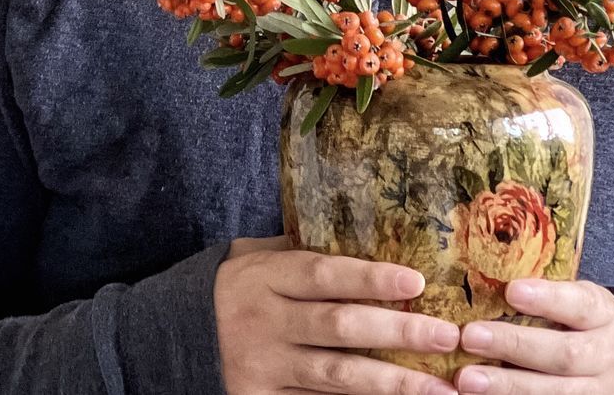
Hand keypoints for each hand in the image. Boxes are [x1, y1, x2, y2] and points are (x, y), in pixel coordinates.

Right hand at [214, 234, 462, 393]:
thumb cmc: (230, 289)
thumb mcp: (254, 258)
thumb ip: (301, 252)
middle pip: (340, 328)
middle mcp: (266, 322)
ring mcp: (264, 367)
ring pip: (336, 378)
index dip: (370, 278)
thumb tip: (369, 234)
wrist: (167, 338)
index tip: (417, 280)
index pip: (325, 275)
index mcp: (266, 277)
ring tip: (438, 390)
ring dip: (392, 385)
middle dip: (398, 333)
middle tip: (446, 336)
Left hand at [452, 278, 613, 393]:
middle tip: (470, 336)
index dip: (547, 299)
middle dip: (514, 347)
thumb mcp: (590, 303)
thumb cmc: (599, 329)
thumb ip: (555, 296)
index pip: (580, 305)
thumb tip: (495, 279)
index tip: (511, 290)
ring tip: (466, 379)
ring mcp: (600, 394)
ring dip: (508, 387)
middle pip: (563, 355)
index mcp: (605, 316)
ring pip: (556, 394)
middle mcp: (606, 357)